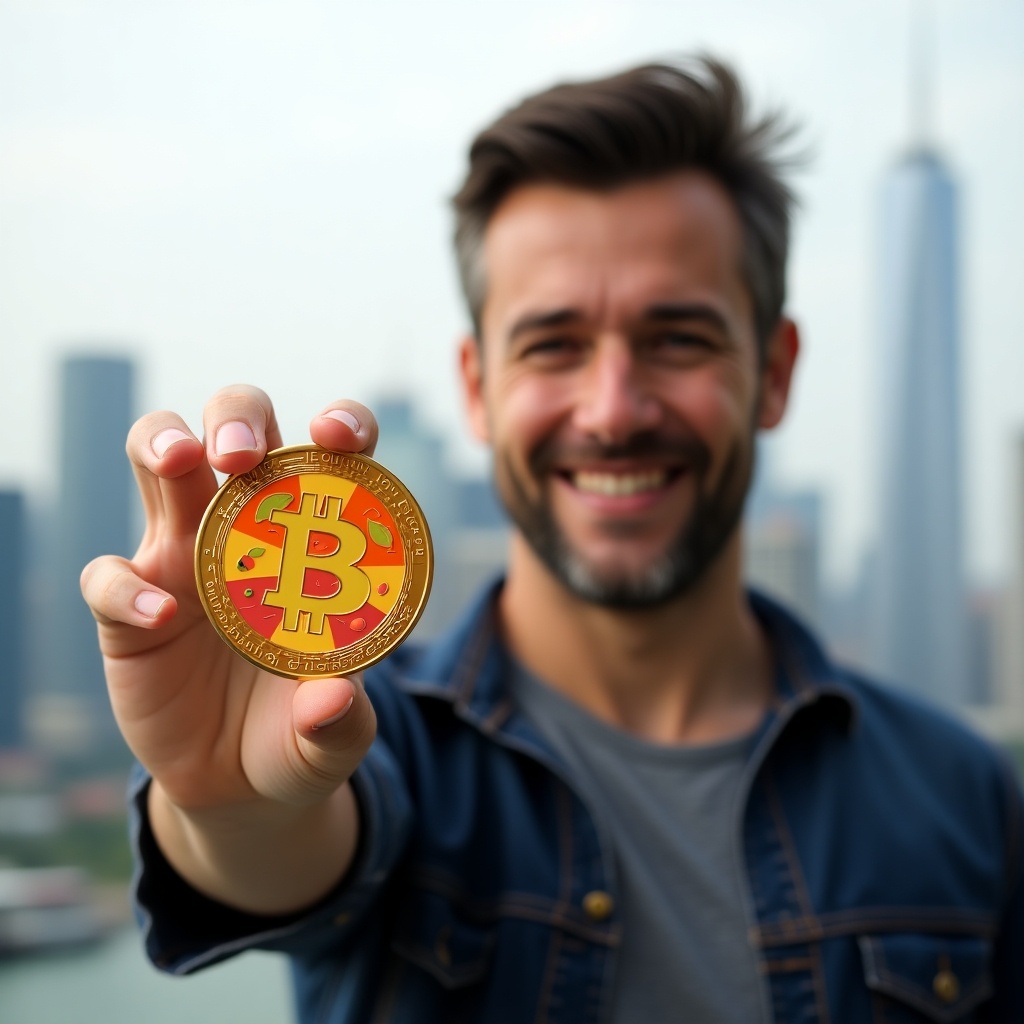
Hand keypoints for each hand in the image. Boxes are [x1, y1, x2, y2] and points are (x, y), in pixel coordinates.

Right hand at [80, 385, 380, 911]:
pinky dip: (126, 586)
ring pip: (157, 459)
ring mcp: (180, 558)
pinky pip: (109, 577)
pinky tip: (160, 614)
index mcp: (310, 538)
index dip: (339, 424)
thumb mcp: (331, 738)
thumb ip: (340, 720)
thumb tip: (333, 699)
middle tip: (242, 456)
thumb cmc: (298, 734)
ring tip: (181, 461)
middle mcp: (244, 528)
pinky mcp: (128, 608)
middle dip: (238, 417)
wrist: (236, 783)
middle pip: (235, 428)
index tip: (338, 435)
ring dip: (164, 441)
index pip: (329, 456)